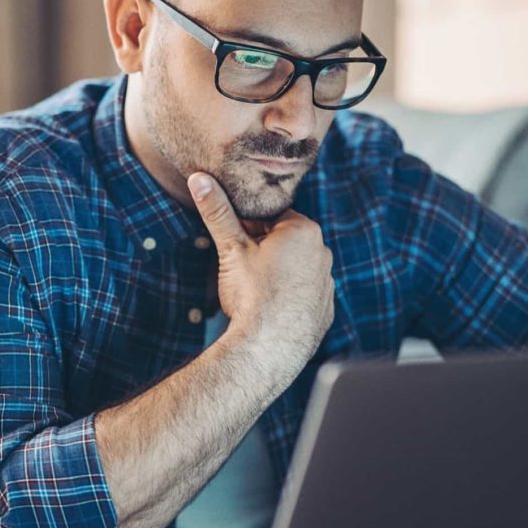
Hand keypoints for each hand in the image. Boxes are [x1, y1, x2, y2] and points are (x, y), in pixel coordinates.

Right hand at [187, 172, 334, 367]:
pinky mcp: (325, 309)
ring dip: (277, 273)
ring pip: (296, 268)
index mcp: (303, 230)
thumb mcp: (231, 248)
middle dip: (263, 250)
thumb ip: (217, 211)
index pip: (272, 217)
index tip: (235, 245)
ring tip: (255, 292)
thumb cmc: (252, 294)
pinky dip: (289, 297)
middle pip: (285, 241)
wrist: (268, 348)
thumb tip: (199, 179)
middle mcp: (323, 252)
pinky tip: (270, 308)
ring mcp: (327, 283)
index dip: (249, 229)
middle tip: (241, 269)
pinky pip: (304, 294)